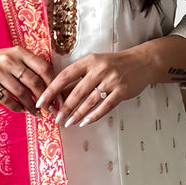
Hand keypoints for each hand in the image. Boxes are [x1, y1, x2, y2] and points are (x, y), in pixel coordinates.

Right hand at [0, 43, 53, 113]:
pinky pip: (6, 99)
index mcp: (20, 52)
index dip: (53, 83)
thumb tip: (51, 85)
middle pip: (33, 82)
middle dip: (45, 98)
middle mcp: (9, 60)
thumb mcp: (14, 56)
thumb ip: (30, 65)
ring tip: (37, 113)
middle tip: (51, 109)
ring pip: (21, 93)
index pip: (42, 67)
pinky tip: (22, 110)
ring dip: (31, 106)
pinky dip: (17, 107)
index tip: (58, 96)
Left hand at [37, 47, 155, 126]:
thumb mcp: (96, 65)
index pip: (65, 76)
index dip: (51, 90)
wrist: (143, 62)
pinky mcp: (121, 92)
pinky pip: (104, 107)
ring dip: (77, 115)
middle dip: (64, 108)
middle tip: (56, 119)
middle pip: (76, 92)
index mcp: (89, 61)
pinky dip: (93, 116)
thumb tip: (60, 95)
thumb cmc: (114, 64)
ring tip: (68, 123)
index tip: (41, 102)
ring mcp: (111, 81)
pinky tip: (84, 122)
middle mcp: (99, 70)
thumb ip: (80, 78)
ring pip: (89, 102)